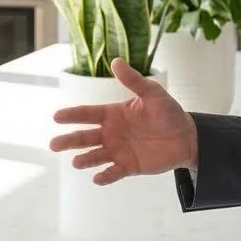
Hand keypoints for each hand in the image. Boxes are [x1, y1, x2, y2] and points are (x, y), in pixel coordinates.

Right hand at [49, 58, 199, 184]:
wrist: (186, 137)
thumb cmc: (168, 112)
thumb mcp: (152, 93)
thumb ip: (134, 80)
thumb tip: (116, 61)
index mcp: (112, 114)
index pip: (87, 114)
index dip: (72, 115)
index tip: (57, 117)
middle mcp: (110, 133)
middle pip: (84, 137)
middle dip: (69, 141)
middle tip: (54, 144)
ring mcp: (118, 151)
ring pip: (95, 156)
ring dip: (85, 159)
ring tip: (76, 162)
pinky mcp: (128, 166)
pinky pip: (113, 172)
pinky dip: (105, 176)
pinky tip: (97, 179)